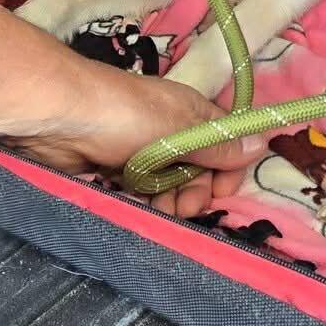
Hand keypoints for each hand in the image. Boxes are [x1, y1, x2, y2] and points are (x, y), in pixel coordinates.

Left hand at [0, 70, 264, 217]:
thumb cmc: (128, 116)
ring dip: (169, 202)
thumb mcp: (181, 130)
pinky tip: (138, 207)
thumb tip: (263, 143)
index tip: (219, 195)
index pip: (225, 147)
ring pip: (168, 184)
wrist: (63, 117)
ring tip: (158, 210)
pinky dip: (143, 201)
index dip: (227, 173)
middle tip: (182, 208)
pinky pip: (140, 190)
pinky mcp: (115, 167)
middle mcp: (171, 131)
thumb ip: (219, 146)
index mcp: (193, 115)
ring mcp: (142, 150)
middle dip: (195, 194)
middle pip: (197, 171)